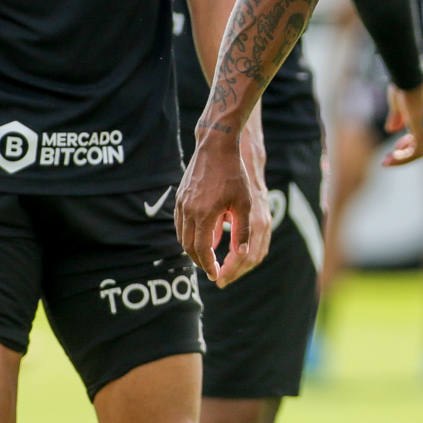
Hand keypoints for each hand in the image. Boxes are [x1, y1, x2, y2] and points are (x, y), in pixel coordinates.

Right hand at [176, 128, 272, 286]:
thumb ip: (241, 230)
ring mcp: (181, 203)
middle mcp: (188, 210)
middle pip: (188, 246)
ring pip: (182, 235)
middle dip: (199, 261)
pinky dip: (188, 234)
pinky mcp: (179, 196)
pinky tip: (200, 236)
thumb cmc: (234, 174)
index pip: (202, 249)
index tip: (215, 276)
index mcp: (204, 214)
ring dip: (192, 249)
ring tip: (205, 256)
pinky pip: (180, 223)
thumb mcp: (243, 203)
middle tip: (210, 270)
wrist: (216, 146)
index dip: (208, 265)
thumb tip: (241, 254)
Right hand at [381, 83, 422, 165]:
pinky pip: (414, 153)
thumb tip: (390, 129)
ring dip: (401, 158)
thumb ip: (396, 118)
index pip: (419, 136)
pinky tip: (390, 157)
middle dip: (404, 151)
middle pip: (420, 145)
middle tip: (389, 156)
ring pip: (417, 152)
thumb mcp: (398, 105)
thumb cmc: (403, 87)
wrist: (407, 80)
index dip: (407, 143)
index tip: (395, 147)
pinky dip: (402, 158)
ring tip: (386, 161)